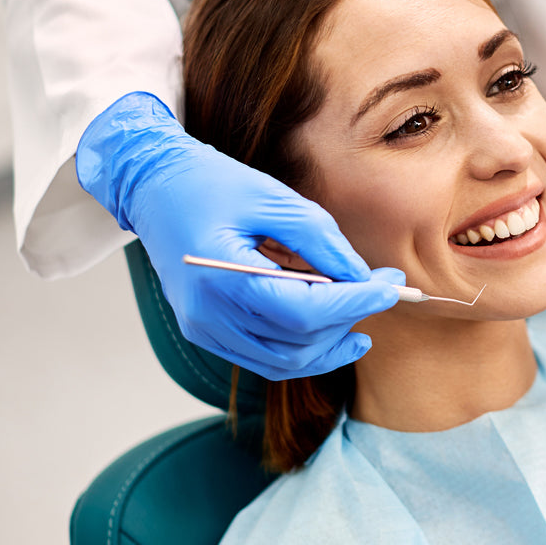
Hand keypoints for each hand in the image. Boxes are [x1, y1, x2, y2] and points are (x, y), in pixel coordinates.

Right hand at [77, 92, 400, 379]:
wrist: (153, 187)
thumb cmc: (210, 183)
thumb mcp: (272, 197)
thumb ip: (321, 240)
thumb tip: (363, 277)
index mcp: (221, 277)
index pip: (304, 312)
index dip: (355, 303)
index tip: (392, 286)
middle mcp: (209, 315)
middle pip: (298, 343)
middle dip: (350, 319)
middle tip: (384, 288)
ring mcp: (205, 329)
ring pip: (284, 361)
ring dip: (331, 342)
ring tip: (363, 312)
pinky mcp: (207, 332)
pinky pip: (264, 358)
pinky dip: (304, 349)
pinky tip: (333, 330)